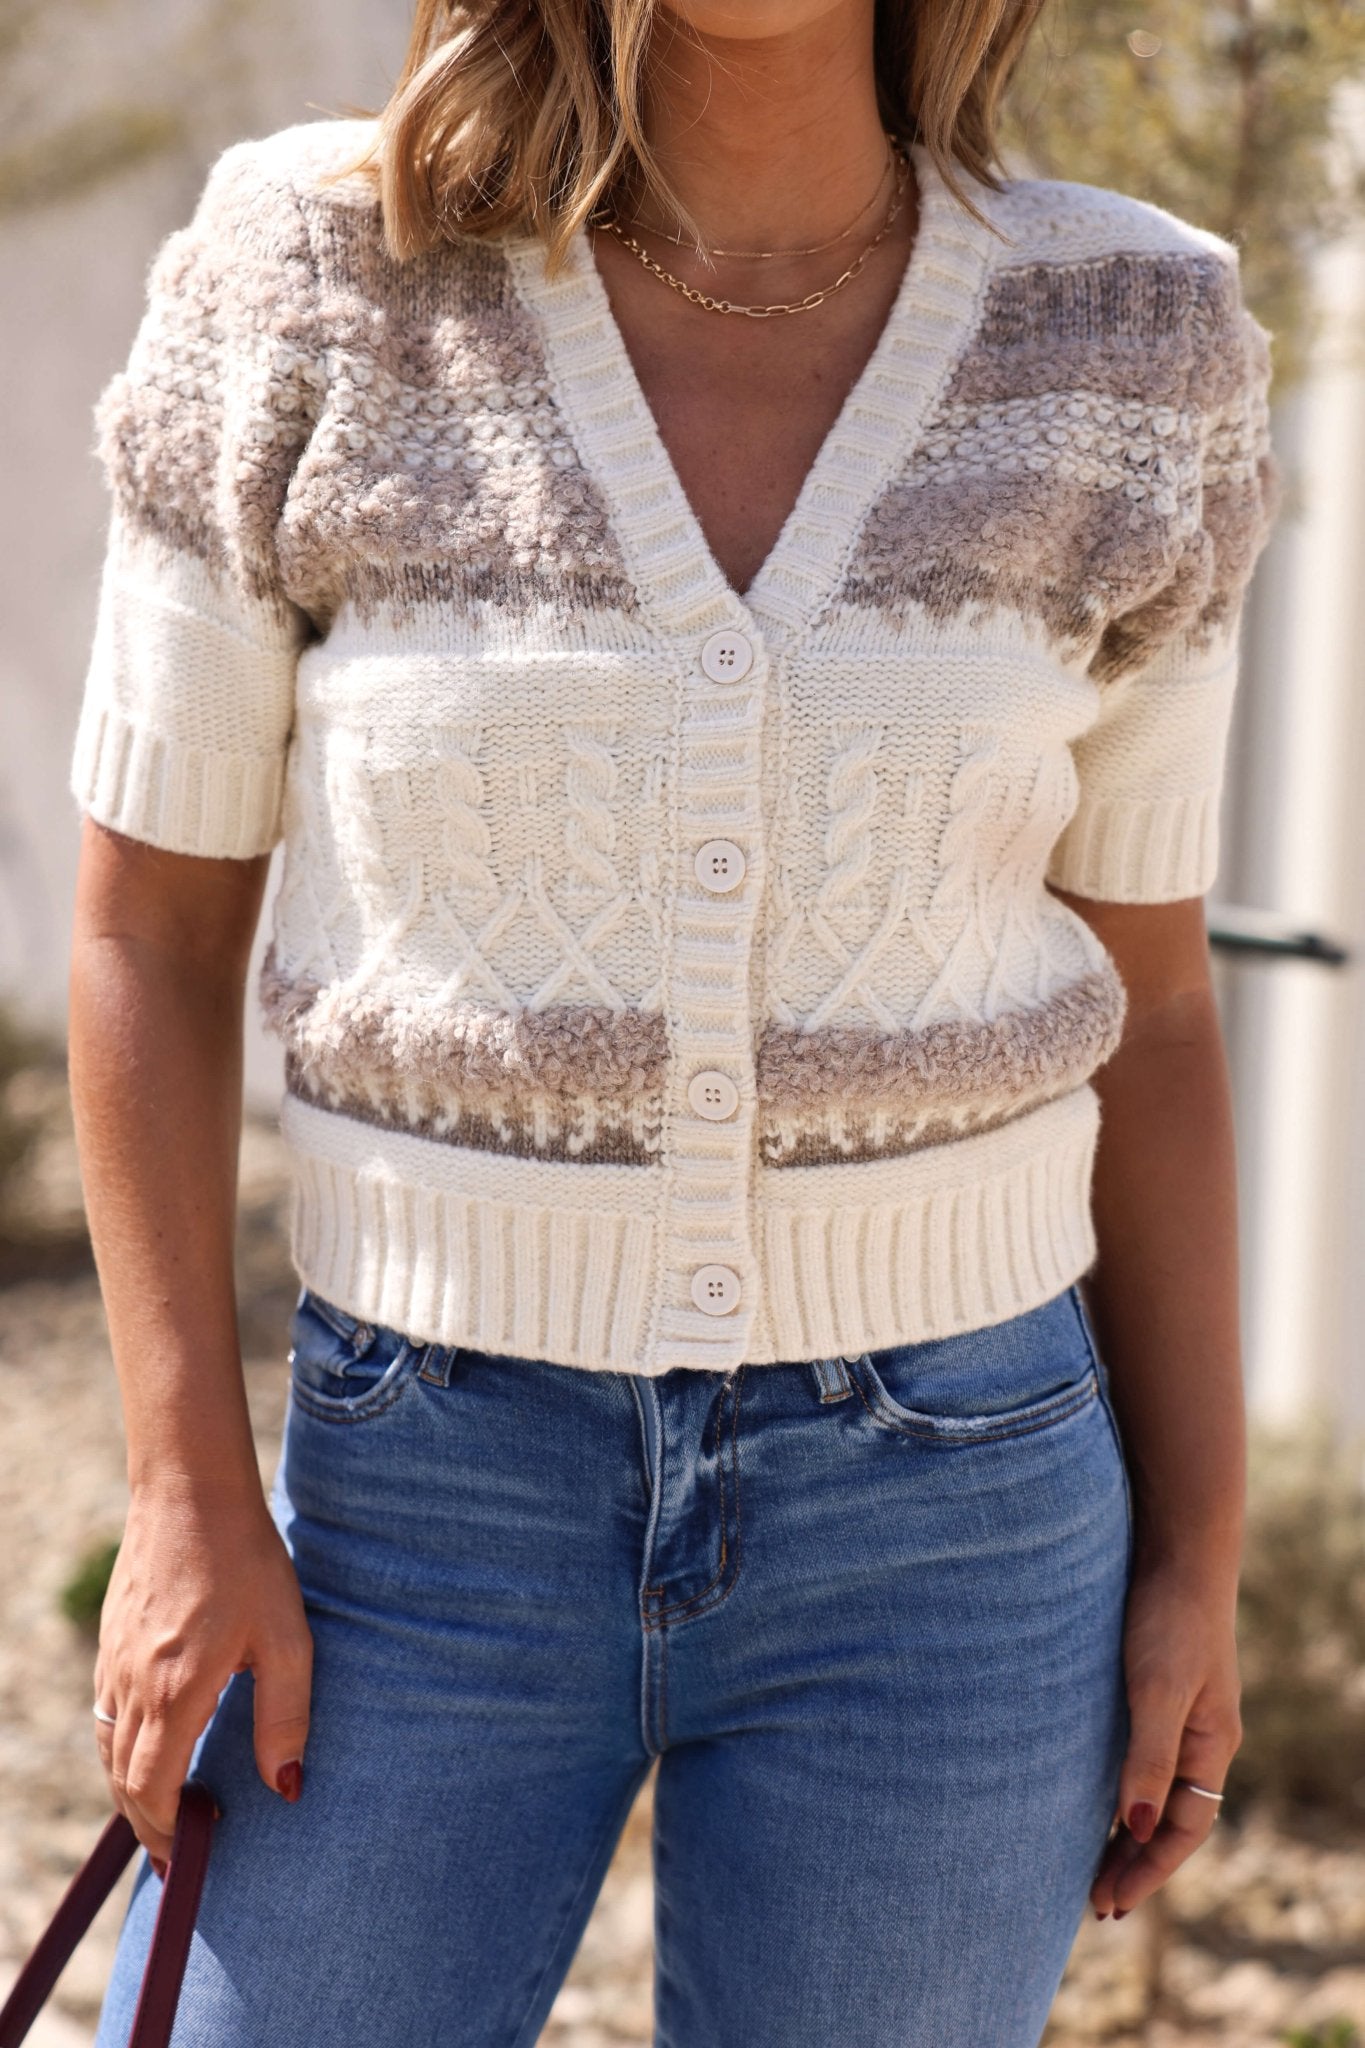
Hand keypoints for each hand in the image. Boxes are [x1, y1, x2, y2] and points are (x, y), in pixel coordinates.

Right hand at [92, 1478, 312, 1872]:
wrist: (191, 1493)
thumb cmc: (249, 1561)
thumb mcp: (285, 1638)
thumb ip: (285, 1716)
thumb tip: (285, 1788)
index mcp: (176, 1691)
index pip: (153, 1790)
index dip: (167, 1831)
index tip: (189, 1857)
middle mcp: (133, 1685)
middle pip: (124, 1780)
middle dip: (147, 1824)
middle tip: (176, 1853)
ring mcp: (114, 1662)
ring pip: (109, 1748)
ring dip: (131, 1788)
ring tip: (163, 1812)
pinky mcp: (110, 1640)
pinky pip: (106, 1713)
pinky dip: (122, 1747)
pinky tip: (151, 1746)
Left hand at [1090, 1555, 1240, 1918]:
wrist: (1175, 1551)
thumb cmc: (1168, 1617)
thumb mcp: (1157, 1688)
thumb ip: (1148, 1755)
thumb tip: (1133, 1825)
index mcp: (1210, 1744)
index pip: (1183, 1829)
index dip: (1147, 1869)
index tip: (1111, 1904)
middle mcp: (1200, 1738)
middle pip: (1170, 1819)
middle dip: (1135, 1863)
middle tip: (1095, 1905)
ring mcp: (1179, 1716)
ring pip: (1154, 1792)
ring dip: (1126, 1832)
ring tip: (1090, 1869)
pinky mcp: (1155, 1692)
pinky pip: (1140, 1760)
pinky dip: (1120, 1789)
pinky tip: (1090, 1799)